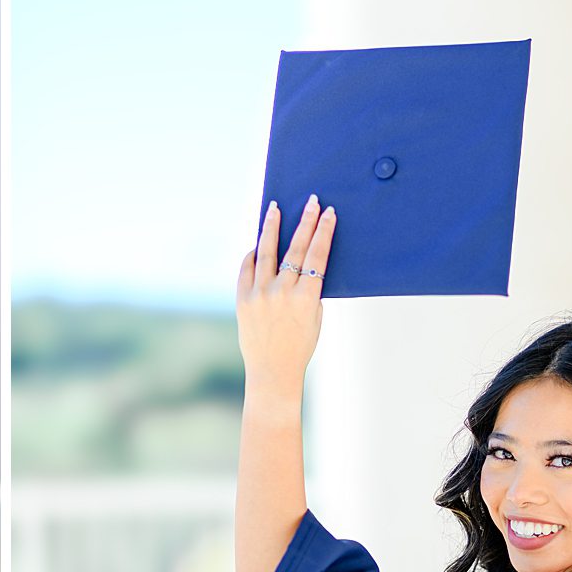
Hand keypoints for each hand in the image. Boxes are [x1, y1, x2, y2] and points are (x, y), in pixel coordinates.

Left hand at [237, 194, 335, 398]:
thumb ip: (309, 289)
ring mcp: (260, 294)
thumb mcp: (315, 317)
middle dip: (305, 221)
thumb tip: (303, 262)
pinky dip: (253, 255)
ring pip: (267, 252)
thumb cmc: (300, 345)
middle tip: (310, 201)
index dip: (323, 231)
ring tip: (275, 208)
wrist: (273, 370)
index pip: (318, 255)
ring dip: (272, 227)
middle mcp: (283, 292)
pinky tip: (258, 244)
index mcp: (307, 297)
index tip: (328, 212)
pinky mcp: (242, 300)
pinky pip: (247, 269)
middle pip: (296, 248)